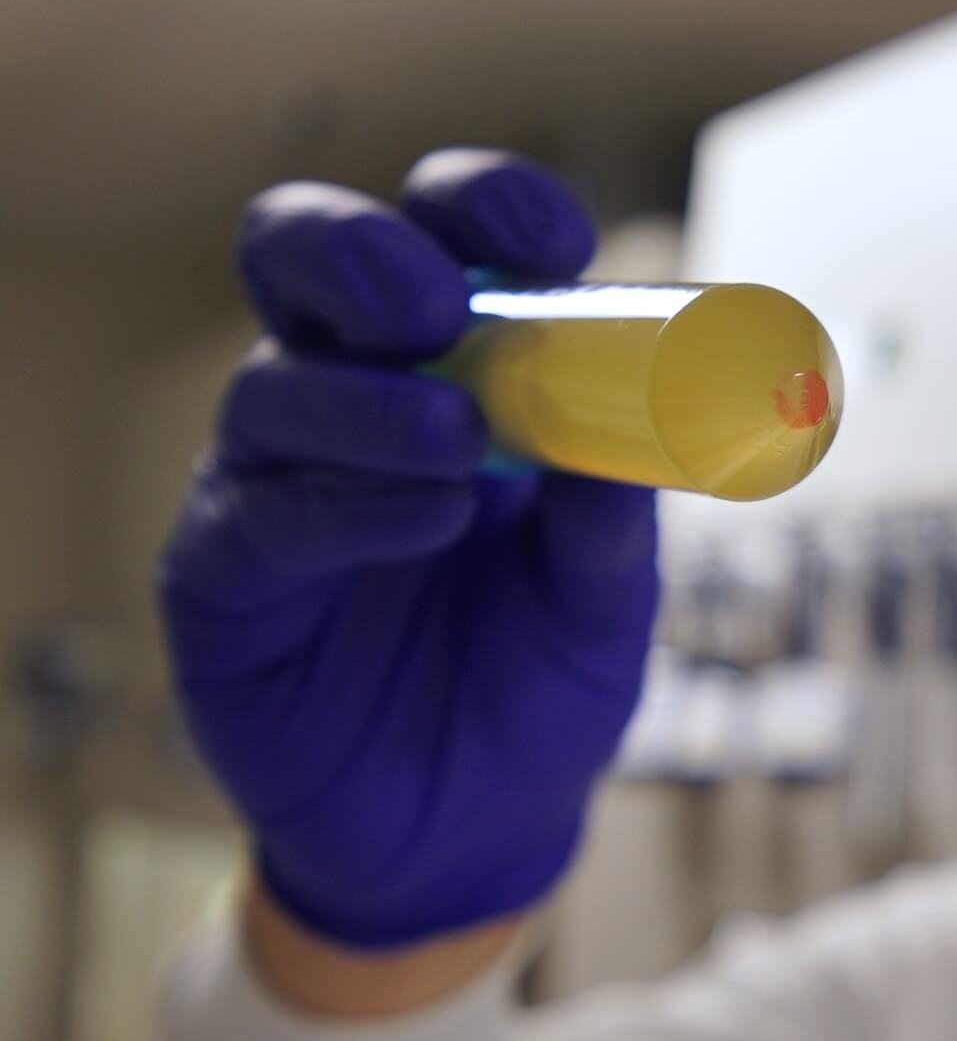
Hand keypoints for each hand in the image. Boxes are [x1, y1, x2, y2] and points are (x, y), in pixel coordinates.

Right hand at [158, 149, 659, 949]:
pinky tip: (429, 518)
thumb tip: (650, 406)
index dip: (484, 209)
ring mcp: (273, 485)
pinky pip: (263, 517)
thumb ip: (614, 506)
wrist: (480, 831)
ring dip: (370, 402)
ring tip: (458, 444)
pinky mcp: (223, 582)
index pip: (439, 237)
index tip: (555, 241)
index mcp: (452, 371)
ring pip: (276, 387)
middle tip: (439, 306)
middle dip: (365, 255)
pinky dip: (349, 506)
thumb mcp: (606, 594)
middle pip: (301, 258)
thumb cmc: (542, 683)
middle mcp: (347, 401)